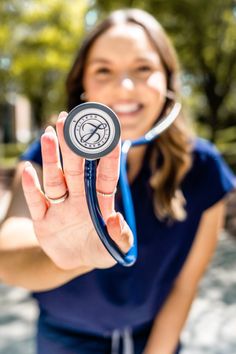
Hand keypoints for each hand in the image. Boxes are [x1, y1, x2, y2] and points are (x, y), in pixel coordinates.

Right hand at [22, 112, 132, 269]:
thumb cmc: (99, 250)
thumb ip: (120, 236)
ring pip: (55, 178)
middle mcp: (79, 198)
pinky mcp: (43, 219)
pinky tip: (29, 169)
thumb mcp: (115, 249)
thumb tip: (115, 218)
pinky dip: (32, 187)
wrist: (75, 261)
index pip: (105, 175)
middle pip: (75, 169)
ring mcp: (60, 206)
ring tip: (48, 133)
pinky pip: (36, 201)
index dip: (108, 156)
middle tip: (67, 119)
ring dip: (51, 158)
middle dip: (72, 145)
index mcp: (99, 201)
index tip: (110, 132)